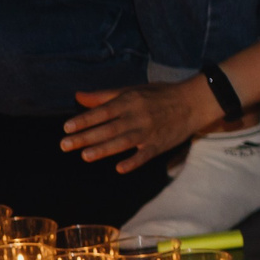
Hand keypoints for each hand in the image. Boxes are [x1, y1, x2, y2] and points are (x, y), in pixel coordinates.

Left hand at [62, 78, 223, 172]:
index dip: (84, 120)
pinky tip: (120, 168)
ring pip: (123, 142)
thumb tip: (78, 97)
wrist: (194, 102)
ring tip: (85, 156)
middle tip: (65, 145)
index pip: (102, 112)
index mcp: (129, 101)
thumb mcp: (132, 90)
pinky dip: (134, 161)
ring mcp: (149, 132)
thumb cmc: (159, 95)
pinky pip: (145, 155)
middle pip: (108, 128)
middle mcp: (137, 116)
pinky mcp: (159, 145)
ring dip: (104, 149)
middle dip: (85, 137)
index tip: (67, 127)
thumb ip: (104, 96)